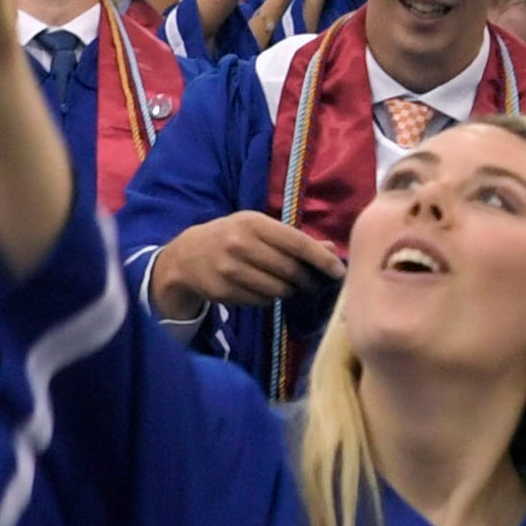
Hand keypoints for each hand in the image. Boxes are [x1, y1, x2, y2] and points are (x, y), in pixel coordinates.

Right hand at [147, 211, 346, 319]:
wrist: (187, 256)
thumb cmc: (231, 237)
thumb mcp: (258, 228)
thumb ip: (294, 239)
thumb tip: (331, 250)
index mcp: (253, 223)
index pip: (297, 243)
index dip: (321, 259)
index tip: (338, 272)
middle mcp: (241, 245)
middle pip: (290, 270)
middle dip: (308, 280)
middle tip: (314, 283)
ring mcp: (230, 270)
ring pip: (278, 289)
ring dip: (289, 290)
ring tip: (287, 284)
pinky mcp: (225, 292)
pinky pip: (262, 301)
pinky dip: (269, 298)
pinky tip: (263, 289)